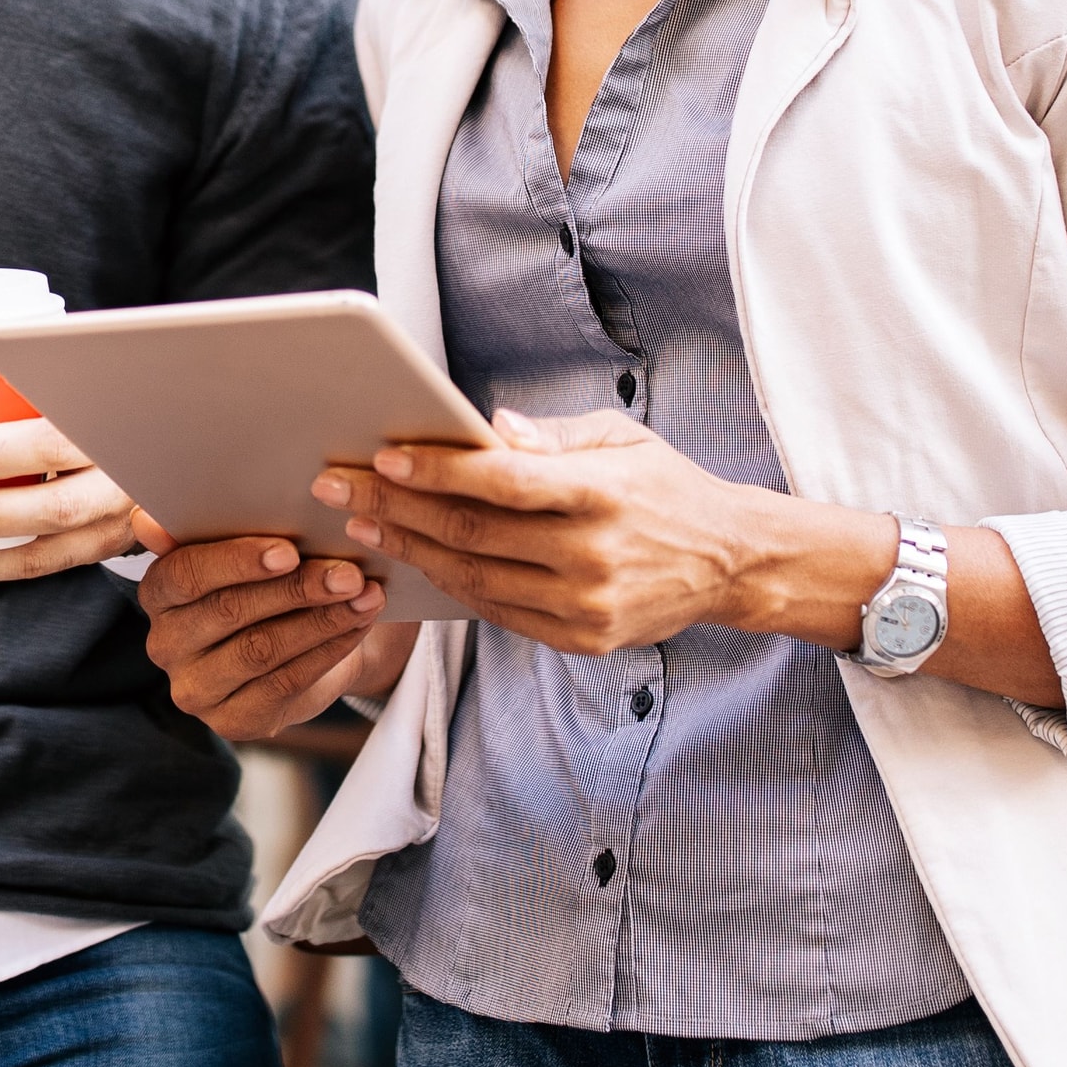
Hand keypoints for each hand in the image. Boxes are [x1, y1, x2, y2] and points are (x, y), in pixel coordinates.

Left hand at [0, 359, 142, 581]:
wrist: (164, 435)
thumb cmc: (81, 396)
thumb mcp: (43, 372)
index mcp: (107, 408)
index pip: (48, 421)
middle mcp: (120, 462)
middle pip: (50, 484)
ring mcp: (118, 510)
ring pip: (47, 533)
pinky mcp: (103, 542)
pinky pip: (42, 561)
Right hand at [139, 536, 415, 737]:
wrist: (299, 641)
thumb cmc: (264, 581)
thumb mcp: (242, 549)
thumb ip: (206, 527)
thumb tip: (148, 518)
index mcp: (157, 593)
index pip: (185, 574)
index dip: (236, 561)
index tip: (290, 550)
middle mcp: (164, 645)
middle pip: (229, 612)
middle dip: (295, 589)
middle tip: (348, 574)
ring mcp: (195, 690)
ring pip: (261, 650)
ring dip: (320, 620)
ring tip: (365, 597)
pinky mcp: (230, 723)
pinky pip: (283, 684)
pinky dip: (327, 652)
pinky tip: (357, 627)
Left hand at [324, 408, 885, 656]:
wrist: (728, 562)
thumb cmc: (663, 486)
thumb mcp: (620, 439)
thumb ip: (551, 437)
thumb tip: (488, 427)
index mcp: (600, 492)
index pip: (501, 482)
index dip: (436, 470)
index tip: (382, 456)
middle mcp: (590, 554)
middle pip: (472, 532)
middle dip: (396, 509)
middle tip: (338, 489)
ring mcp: (585, 605)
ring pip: (474, 578)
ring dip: (409, 551)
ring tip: (361, 526)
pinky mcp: (581, 639)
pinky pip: (497, 612)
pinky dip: (450, 586)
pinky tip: (414, 561)